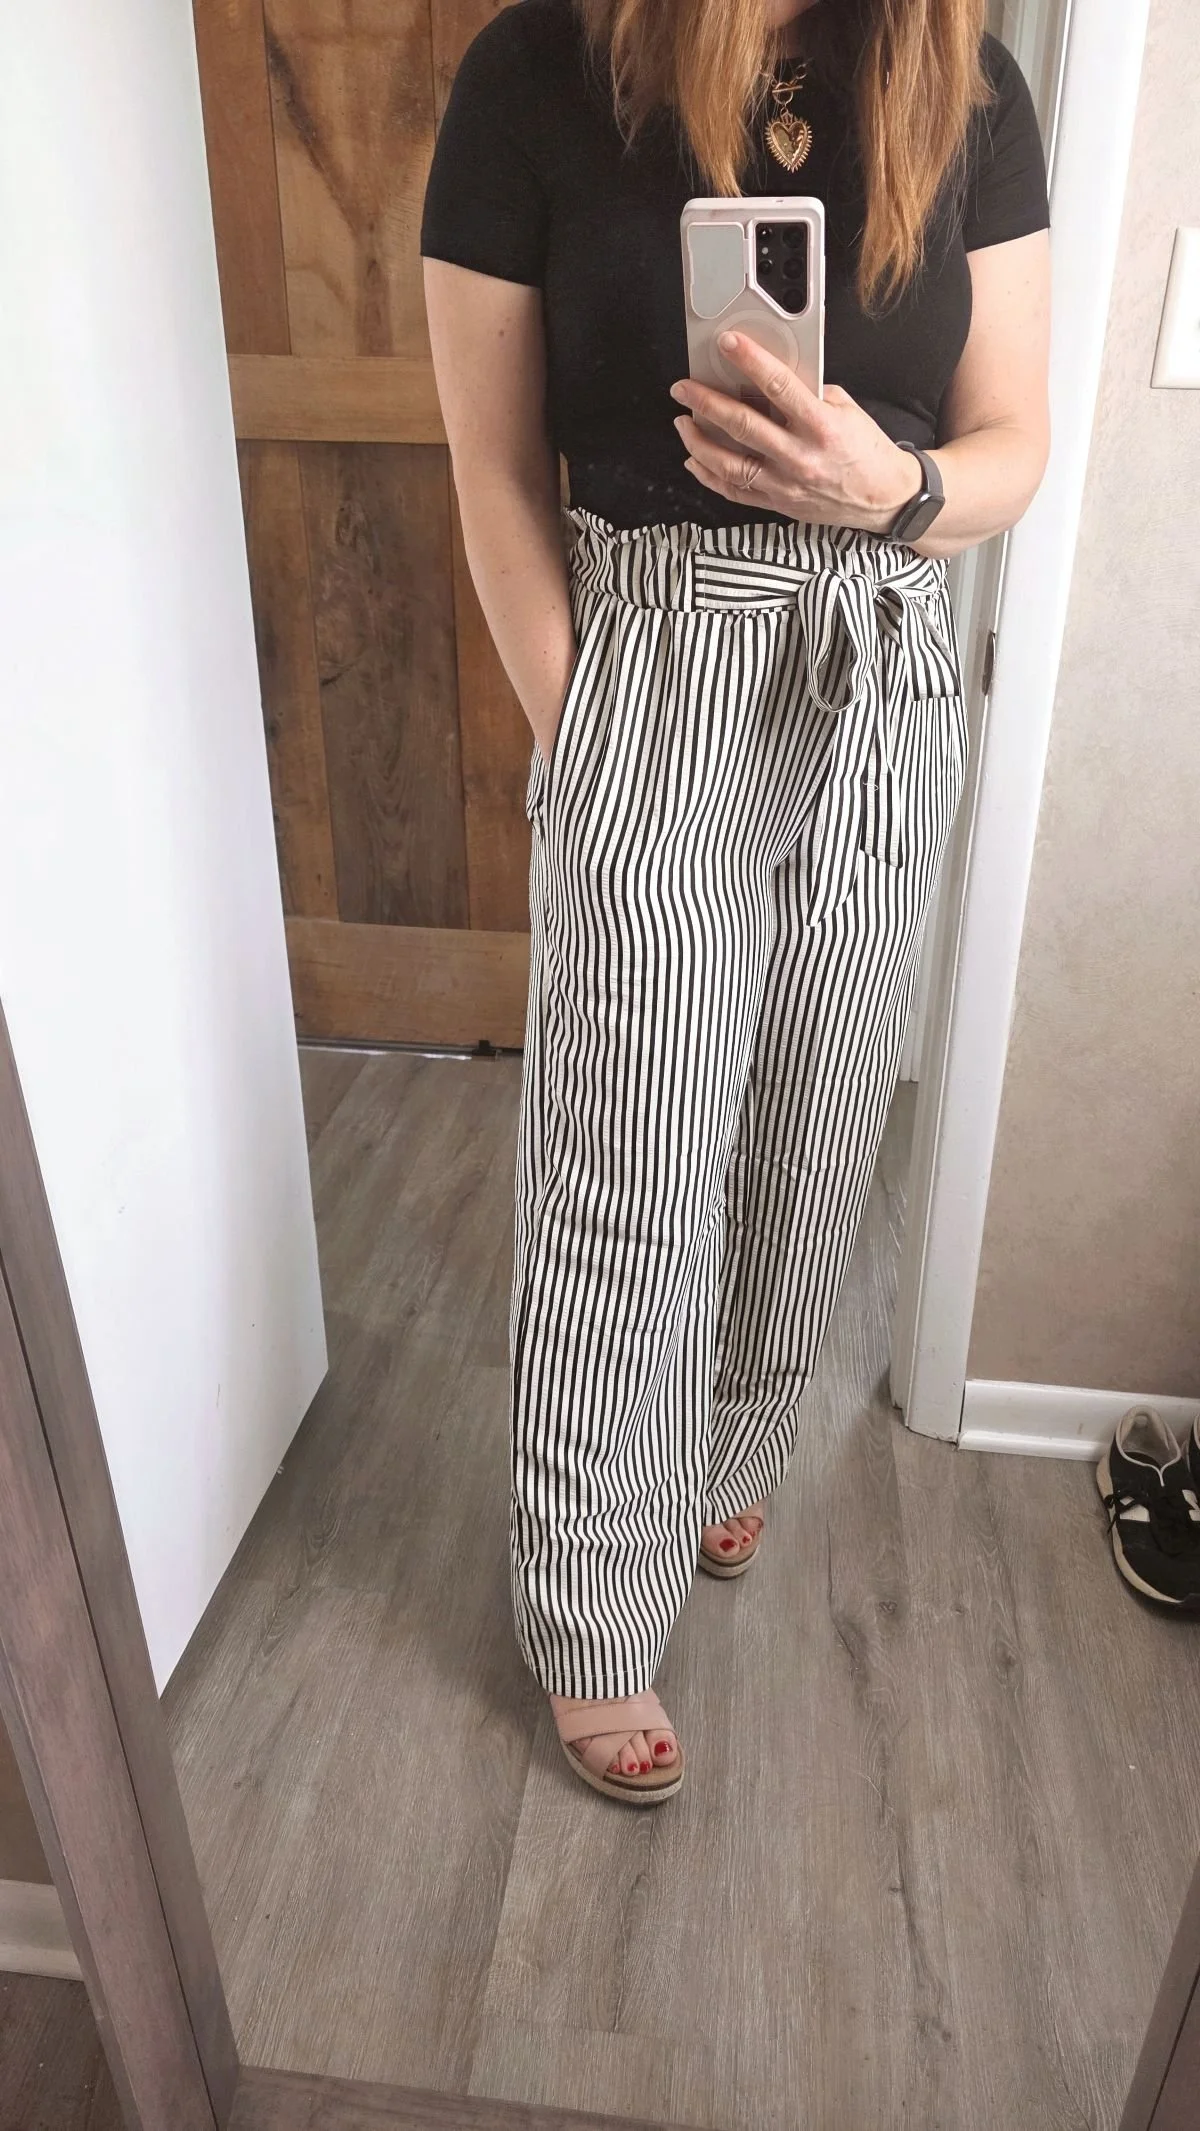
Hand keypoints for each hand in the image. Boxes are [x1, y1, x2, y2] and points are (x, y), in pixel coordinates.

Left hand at [669, 331, 922, 533]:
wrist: (884, 499)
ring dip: (698, 441)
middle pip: (742, 426)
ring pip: (729, 464)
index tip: (727, 343)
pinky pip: (734, 492)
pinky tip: (694, 460)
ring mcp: (785, 485)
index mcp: (821, 427)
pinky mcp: (778, 504)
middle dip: (706, 402)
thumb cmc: (866, 451)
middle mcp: (800, 458)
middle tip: (683, 388)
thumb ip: (808, 394)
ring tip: (683, 422)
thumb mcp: (846, 410)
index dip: (749, 361)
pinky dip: (709, 476)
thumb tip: (769, 379)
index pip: (778, 386)